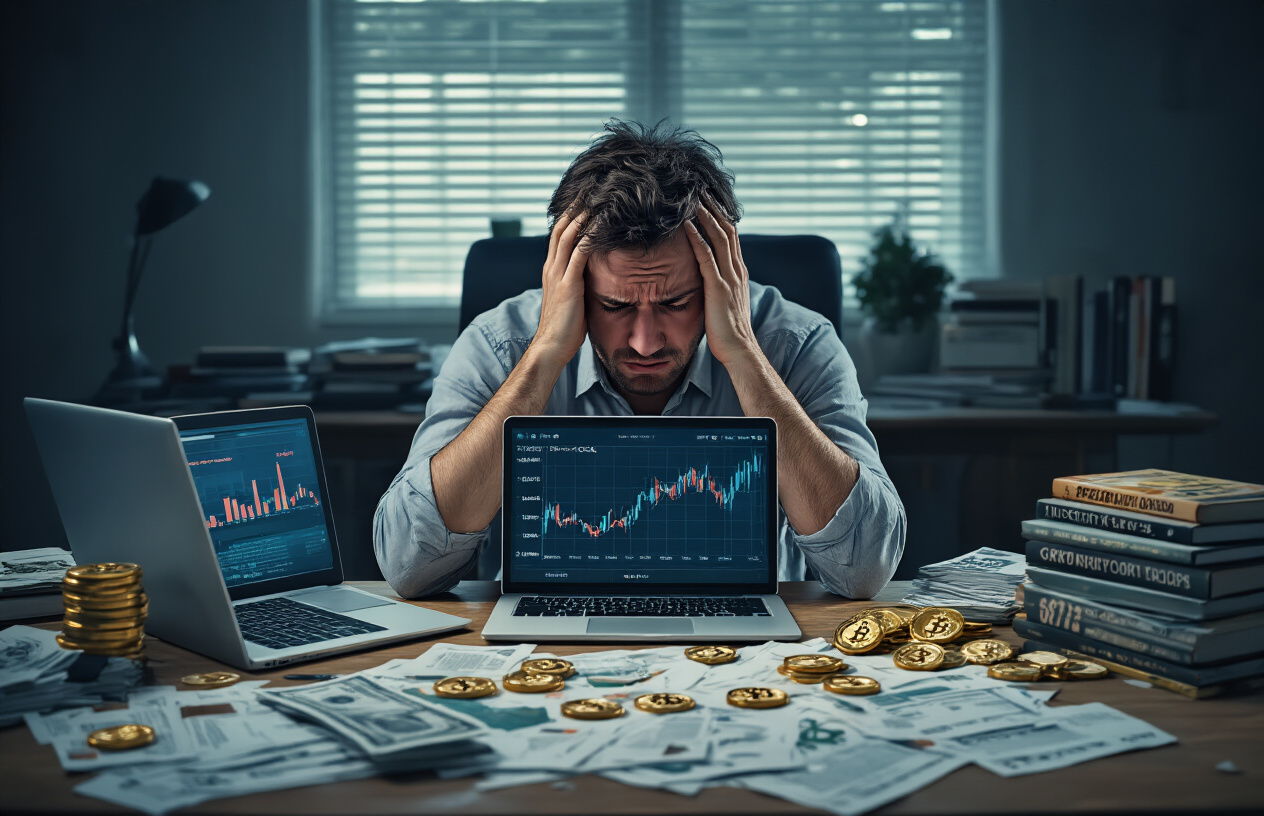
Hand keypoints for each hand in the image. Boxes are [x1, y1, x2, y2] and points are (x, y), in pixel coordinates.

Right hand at [531, 209, 591, 362]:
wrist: (551, 347)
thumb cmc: (565, 329)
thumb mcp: (572, 299)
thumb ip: (579, 283)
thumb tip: (596, 274)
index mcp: (551, 270)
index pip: (558, 234)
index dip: (570, 216)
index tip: (585, 202)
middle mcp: (551, 268)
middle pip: (561, 228)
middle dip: (576, 208)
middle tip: (591, 191)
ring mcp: (558, 275)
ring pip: (568, 235)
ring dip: (583, 215)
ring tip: (597, 199)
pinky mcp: (568, 284)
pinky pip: (580, 252)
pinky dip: (590, 235)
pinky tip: (601, 223)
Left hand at [685, 194, 758, 368]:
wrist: (740, 351)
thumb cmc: (729, 331)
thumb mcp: (726, 302)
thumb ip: (719, 286)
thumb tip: (707, 279)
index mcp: (739, 272)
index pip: (731, 235)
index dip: (721, 215)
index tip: (708, 198)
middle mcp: (737, 271)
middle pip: (727, 229)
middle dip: (714, 207)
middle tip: (700, 188)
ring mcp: (729, 278)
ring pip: (719, 237)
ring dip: (705, 215)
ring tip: (692, 197)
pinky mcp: (718, 288)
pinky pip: (706, 257)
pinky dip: (697, 238)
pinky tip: (686, 225)